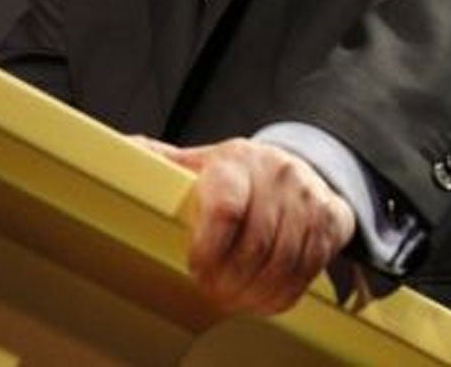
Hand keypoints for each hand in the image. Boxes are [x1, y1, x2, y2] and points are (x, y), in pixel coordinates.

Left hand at [146, 136, 355, 313]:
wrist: (299, 168)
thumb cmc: (238, 173)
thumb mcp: (200, 161)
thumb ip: (162, 161)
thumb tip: (118, 150)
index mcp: (237, 160)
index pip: (226, 206)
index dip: (209, 245)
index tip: (195, 266)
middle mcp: (277, 175)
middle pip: (255, 243)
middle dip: (230, 278)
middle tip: (211, 292)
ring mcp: (308, 199)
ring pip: (283, 262)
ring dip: (255, 292)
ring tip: (233, 301)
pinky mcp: (332, 223)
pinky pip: (307, 271)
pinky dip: (281, 294)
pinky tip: (261, 300)